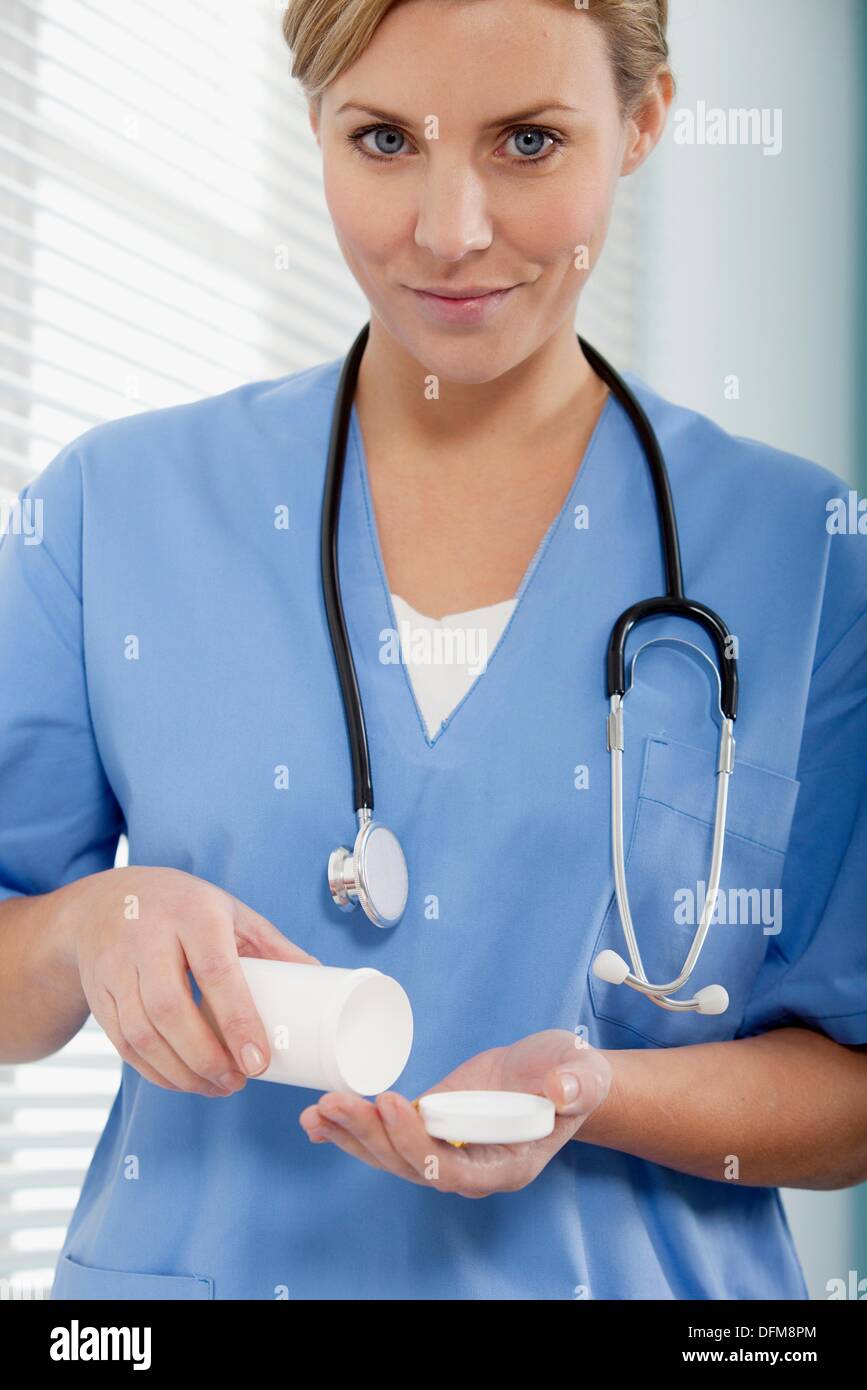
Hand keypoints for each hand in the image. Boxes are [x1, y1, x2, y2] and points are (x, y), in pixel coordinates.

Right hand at [69, 865, 319, 1096]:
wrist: (106, 902)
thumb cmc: (184, 908)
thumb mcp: (231, 912)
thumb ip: (273, 947)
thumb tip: (323, 980)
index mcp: (193, 912)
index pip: (215, 971)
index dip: (237, 1021)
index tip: (258, 1062)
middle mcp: (148, 936)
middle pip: (170, 1009)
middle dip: (205, 1058)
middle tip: (237, 1082)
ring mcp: (115, 965)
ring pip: (141, 1033)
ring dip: (180, 1072)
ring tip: (216, 1087)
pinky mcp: (98, 993)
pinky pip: (122, 1043)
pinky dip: (153, 1071)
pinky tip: (181, 1080)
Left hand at [299, 1029, 611, 1196]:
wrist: (557, 1072)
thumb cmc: (573, 1076)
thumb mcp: (583, 1074)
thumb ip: (576, 1083)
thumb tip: (561, 1090)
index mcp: (506, 1165)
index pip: (455, 1171)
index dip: (419, 1144)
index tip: (393, 1103)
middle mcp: (469, 1168)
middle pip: (410, 1166)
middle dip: (369, 1136)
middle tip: (335, 1102)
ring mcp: (445, 1149)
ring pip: (390, 1155)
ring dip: (351, 1133)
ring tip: (316, 1111)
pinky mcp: (428, 1125)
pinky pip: (386, 1136)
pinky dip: (352, 1127)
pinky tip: (318, 1118)